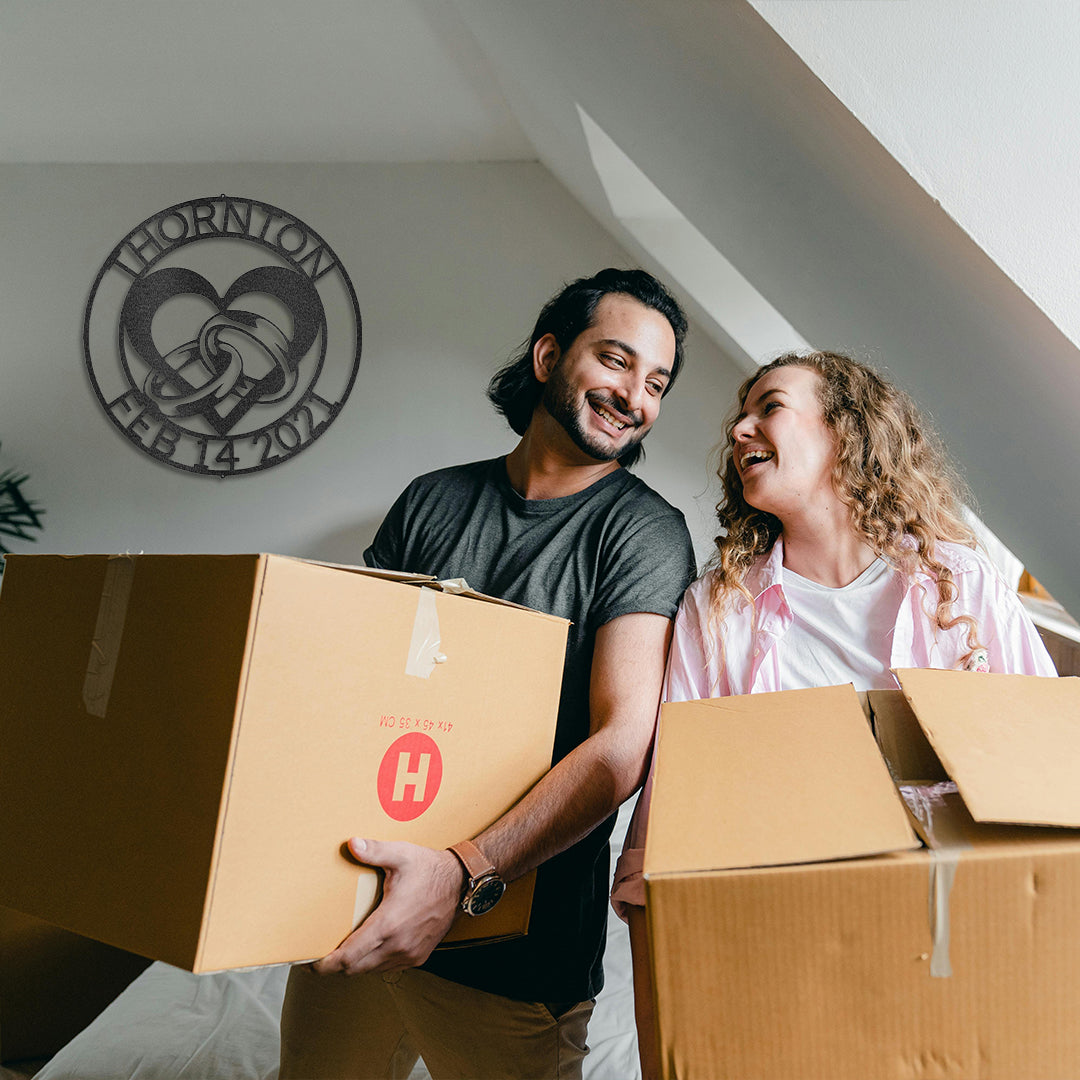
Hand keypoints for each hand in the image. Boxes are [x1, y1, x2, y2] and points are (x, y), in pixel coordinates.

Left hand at [312, 838, 463, 975]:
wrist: (461, 883)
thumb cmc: (429, 868)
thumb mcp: (401, 855)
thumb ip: (375, 851)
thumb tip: (351, 844)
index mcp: (389, 923)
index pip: (350, 957)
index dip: (327, 965)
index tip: (312, 964)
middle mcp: (399, 944)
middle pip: (356, 969)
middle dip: (337, 966)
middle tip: (323, 956)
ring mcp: (410, 953)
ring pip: (372, 970)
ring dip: (357, 964)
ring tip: (345, 950)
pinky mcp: (419, 956)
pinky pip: (388, 968)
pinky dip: (375, 962)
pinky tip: (371, 947)